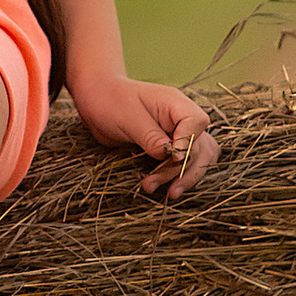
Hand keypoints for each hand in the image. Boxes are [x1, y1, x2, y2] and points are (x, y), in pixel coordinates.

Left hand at [71, 72, 218, 199]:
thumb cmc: (110, 101)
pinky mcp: (169, 148)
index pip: (197, 122)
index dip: (188, 142)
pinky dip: (178, 177)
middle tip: (156, 186)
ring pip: (197, 159)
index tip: (172, 157)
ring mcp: (177, 134)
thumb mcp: (128, 118)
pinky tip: (168, 189)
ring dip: (184, 177)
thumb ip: (150, 136)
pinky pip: (184, 164)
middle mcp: (181, 119)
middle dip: (180, 169)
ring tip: (168, 194)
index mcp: (175, 104)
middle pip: (198, 147)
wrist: (97, 101)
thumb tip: (169, 156)